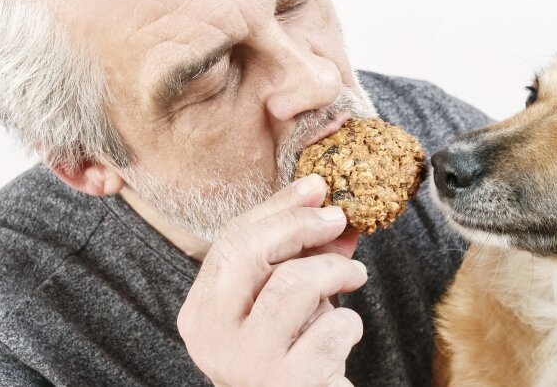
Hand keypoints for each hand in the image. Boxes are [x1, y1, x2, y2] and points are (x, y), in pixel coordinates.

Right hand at [177, 174, 367, 386]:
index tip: (317, 188)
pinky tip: (345, 332)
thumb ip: (297, 253)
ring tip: (354, 275)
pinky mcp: (289, 383)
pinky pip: (331, 327)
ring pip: (293, 284)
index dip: (277, 208)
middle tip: (339, 219)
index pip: (230, 242)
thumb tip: (326, 201)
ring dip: (336, 270)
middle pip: (248, 253)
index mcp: (201, 313)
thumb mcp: (285, 298)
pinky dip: (350, 322)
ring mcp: (248, 363)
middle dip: (301, 225)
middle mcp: (212, 338)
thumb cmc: (293, 352)